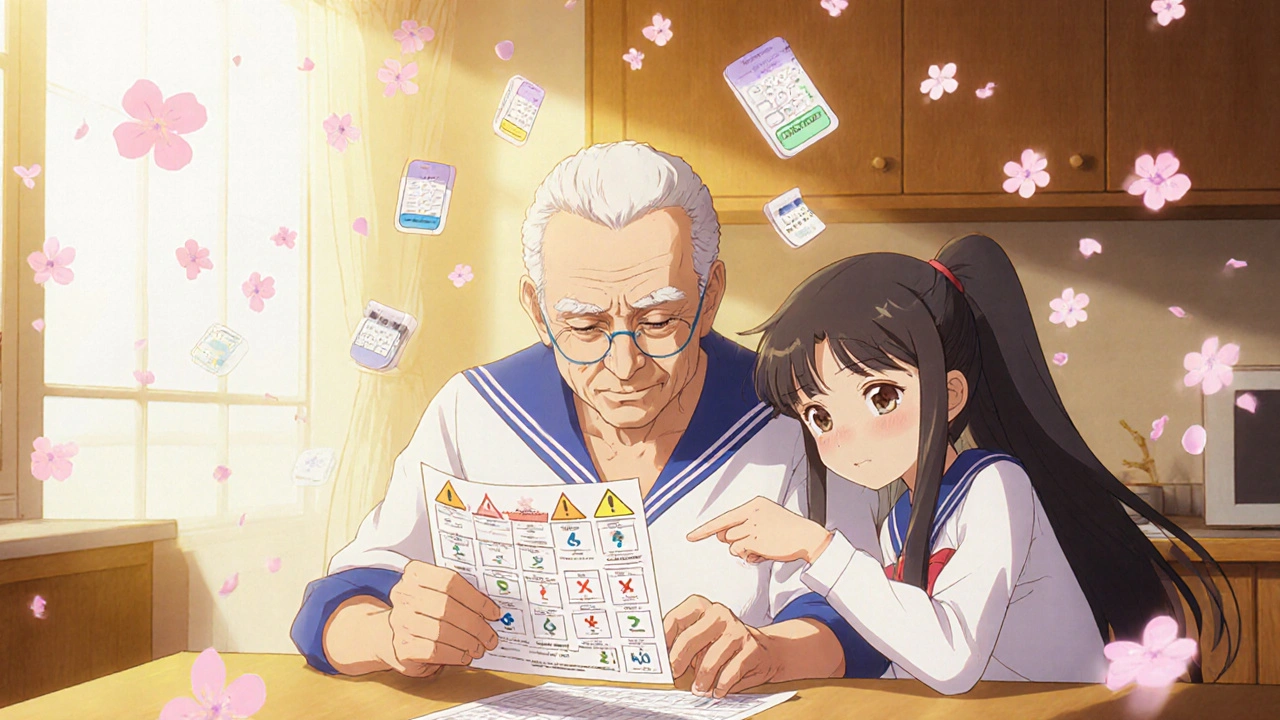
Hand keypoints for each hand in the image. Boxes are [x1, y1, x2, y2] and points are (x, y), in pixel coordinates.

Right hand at [381, 561, 502, 676]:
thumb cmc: (422, 612)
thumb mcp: (437, 594)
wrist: (389, 635)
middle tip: (489, 635)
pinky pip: (434, 651)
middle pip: (447, 607)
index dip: (476, 598)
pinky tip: (464, 655)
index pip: (450, 582)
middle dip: (475, 624)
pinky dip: (455, 654)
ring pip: (442, 631)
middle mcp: (404, 595)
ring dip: (467, 641)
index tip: (493, 612)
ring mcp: (400, 621)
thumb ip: (461, 593)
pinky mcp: (402, 647)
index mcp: (415, 574)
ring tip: (479, 647)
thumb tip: (491, 608)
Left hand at [664, 595, 780, 697]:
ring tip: (699, 688)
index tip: (659, 655)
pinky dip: (721, 685)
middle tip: (675, 673)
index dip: (664, 639)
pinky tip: (718, 690)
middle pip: (690, 638)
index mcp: (702, 607)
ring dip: (702, 679)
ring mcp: (736, 630)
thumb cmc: (723, 645)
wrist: (763, 651)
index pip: (676, 618)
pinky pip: (730, 672)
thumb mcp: (701, 637)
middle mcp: (719, 614)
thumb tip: (661, 659)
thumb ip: (682, 641)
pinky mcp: (751, 648)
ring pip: (710, 659)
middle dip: (679, 660)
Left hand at [687, 496, 832, 563]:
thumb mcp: (767, 517)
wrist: (807, 537)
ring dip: (743, 550)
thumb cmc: (789, 529)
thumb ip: (746, 523)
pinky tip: (763, 553)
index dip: (704, 529)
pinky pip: (740, 552)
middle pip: (724, 533)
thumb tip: (725, 536)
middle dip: (731, 541)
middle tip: (749, 542)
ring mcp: (753, 527)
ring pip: (731, 545)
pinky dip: (749, 556)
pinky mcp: (756, 540)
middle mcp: (751, 513)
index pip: (723, 517)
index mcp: (754, 504)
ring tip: (761, 547)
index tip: (690, 536)